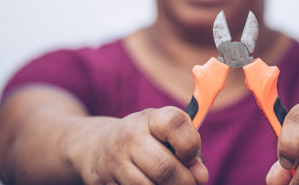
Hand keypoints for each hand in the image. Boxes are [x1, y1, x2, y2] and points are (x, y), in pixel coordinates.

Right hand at [71, 106, 207, 184]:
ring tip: (168, 184)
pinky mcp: (103, 182)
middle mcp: (129, 136)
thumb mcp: (164, 132)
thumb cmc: (144, 140)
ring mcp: (114, 161)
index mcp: (150, 119)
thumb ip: (188, 147)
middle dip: (185, 182)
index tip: (192, 158)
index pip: (175, 123)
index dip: (191, 144)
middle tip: (190, 183)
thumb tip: (200, 176)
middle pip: (165, 168)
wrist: (98, 146)